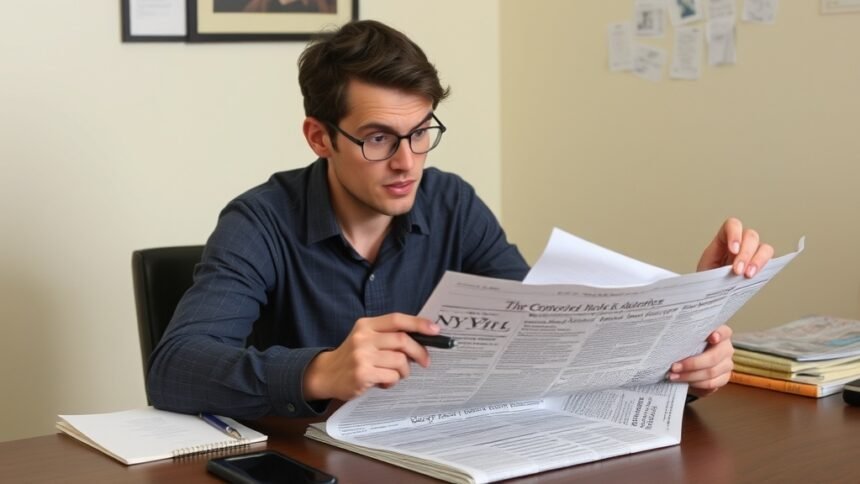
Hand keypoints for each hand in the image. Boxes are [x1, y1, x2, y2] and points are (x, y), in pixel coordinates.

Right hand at [302, 313, 438, 400]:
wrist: (326, 374)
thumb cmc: (353, 356)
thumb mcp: (365, 338)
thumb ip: (388, 336)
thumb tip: (422, 340)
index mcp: (366, 325)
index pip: (396, 319)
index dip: (418, 323)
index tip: (435, 330)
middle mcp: (363, 338)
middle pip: (402, 340)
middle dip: (419, 352)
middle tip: (425, 361)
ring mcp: (362, 356)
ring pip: (400, 361)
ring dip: (404, 371)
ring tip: (395, 374)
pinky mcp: (363, 374)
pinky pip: (392, 377)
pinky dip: (393, 381)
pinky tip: (383, 382)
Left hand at [669, 325, 733, 397]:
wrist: (690, 363)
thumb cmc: (687, 347)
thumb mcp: (687, 339)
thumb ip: (686, 337)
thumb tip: (671, 339)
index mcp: (721, 334)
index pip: (724, 332)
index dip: (719, 334)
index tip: (712, 338)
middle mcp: (726, 348)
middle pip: (713, 357)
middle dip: (691, 363)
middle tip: (674, 367)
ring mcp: (727, 364)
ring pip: (711, 372)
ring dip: (689, 376)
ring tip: (673, 376)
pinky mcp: (724, 378)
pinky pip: (711, 383)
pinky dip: (695, 384)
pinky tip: (684, 382)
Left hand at [697, 217, 773, 276]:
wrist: (713, 291)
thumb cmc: (708, 279)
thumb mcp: (706, 272)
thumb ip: (716, 269)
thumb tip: (724, 273)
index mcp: (723, 239)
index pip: (732, 225)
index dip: (735, 234)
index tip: (733, 250)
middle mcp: (740, 242)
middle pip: (750, 236)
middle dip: (745, 254)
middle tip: (737, 271)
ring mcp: (752, 251)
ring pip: (763, 247)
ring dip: (757, 260)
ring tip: (748, 275)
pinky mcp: (760, 262)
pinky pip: (769, 259)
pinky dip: (764, 265)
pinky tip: (755, 275)